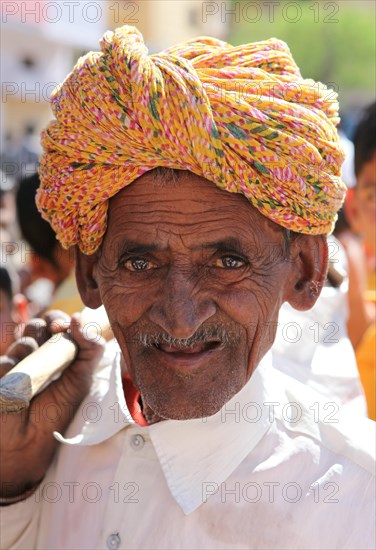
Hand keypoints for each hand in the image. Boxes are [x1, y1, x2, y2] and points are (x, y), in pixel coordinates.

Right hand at [0, 311, 104, 498]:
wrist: (30, 440)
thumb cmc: (58, 409)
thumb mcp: (82, 377)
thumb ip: (90, 347)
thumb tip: (78, 316)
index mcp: (60, 354)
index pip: (58, 324)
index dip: (59, 320)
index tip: (62, 327)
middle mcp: (38, 356)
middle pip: (39, 325)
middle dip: (44, 327)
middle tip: (51, 338)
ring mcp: (18, 363)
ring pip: (24, 339)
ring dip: (31, 347)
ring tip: (36, 368)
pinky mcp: (1, 373)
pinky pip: (5, 360)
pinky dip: (13, 367)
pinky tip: (18, 384)